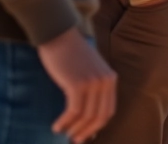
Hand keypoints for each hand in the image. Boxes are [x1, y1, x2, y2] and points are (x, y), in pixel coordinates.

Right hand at [37, 26, 116, 142]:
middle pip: (99, 116)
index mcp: (110, 78)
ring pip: (87, 116)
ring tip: (63, 133)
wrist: (59, 35)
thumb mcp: (89, 71)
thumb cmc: (70, 55)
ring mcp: (93, 82)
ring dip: (74, 129)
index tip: (85, 135)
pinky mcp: (78, 84)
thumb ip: (92, 88)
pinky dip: (65, 122)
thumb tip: (88, 116)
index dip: (97, 126)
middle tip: (74, 140)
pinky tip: (57, 126)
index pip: (108, 110)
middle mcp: (105, 81)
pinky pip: (74, 111)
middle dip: (87, 131)